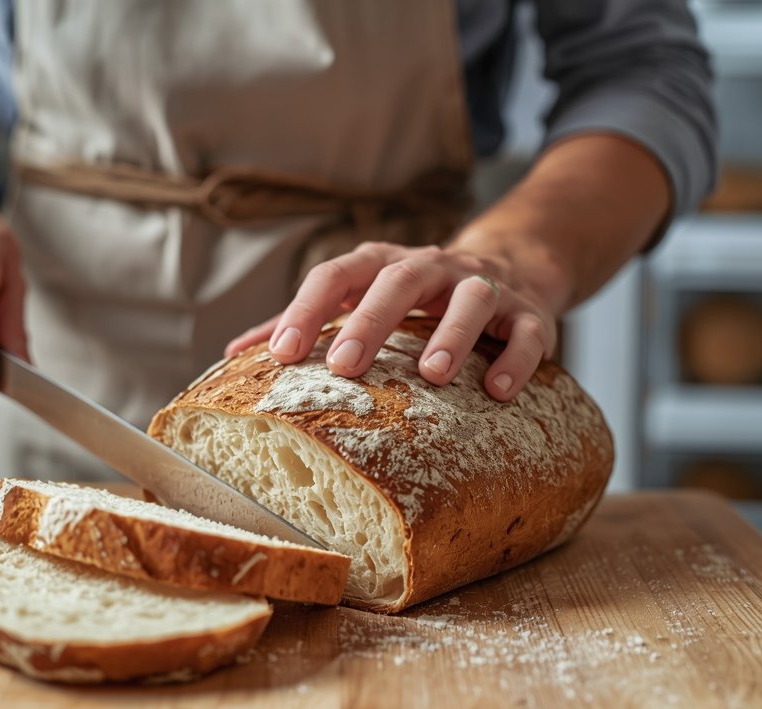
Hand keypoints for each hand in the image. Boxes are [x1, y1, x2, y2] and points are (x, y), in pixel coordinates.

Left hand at [225, 241, 559, 401]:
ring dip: (451, 334)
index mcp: (383, 264)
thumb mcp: (363, 297)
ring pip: (469, 299)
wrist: (513, 268)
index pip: (337, 274)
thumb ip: (307, 323)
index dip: (307, 309)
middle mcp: (431, 267)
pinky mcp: (529, 312)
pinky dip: (516, 357)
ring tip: (433, 375)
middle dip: (371, 319)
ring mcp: (483, 286)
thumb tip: (233, 355)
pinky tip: (497, 390)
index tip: (280, 354)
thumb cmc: (419, 297)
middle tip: (345, 364)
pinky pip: (528, 331)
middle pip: (398, 280)